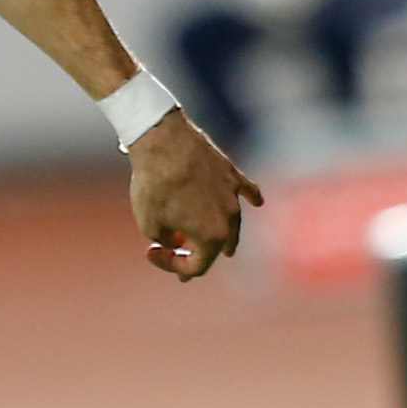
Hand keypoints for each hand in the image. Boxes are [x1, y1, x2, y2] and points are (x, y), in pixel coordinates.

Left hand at [129, 111, 262, 282]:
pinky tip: (257, 202)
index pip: (196, 266)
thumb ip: (167, 240)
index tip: (152, 251)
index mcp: (212, 237)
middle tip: (184, 259)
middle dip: (199, 255)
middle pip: (217, 246)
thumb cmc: (154, 185)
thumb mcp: (149, 224)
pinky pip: (246, 189)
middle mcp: (230, 218)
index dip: (173, 266)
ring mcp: (233, 194)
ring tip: (226, 251)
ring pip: (233, 223)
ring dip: (225, 237)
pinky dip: (250, 197)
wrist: (162, 142)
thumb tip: (176, 240)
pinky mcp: (230, 172)